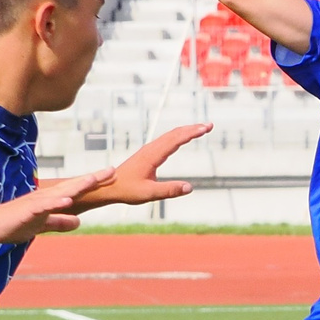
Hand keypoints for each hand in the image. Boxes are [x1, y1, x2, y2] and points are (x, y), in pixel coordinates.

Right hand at [0, 173, 108, 244]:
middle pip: (72, 186)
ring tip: (93, 180)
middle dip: (91, 179)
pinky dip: (55, 204)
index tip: (112, 175)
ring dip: (76, 187)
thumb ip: (59, 222)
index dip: (94, 183)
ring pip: (60, 193)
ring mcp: (36, 203)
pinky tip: (67, 201)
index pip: (76, 190)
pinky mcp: (26, 212)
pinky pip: (43, 207)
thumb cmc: (15, 223)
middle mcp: (45, 197)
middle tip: (111, 170)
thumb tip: (78, 222)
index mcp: (51, 200)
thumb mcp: (43, 225)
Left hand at [80, 124, 210, 207]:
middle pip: (174, 133)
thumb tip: (190, 188)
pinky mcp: (148, 153)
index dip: (191, 133)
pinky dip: (178, 136)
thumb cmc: (127, 190)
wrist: (109, 186)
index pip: (175, 140)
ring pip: (170, 135)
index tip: (205, 128)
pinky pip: (166, 140)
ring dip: (186, 131)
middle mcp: (151, 149)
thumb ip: (169, 190)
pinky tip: (183, 138)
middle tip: (209, 125)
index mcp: (152, 156)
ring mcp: (149, 150)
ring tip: (201, 129)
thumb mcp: (149, 194)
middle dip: (192, 128)